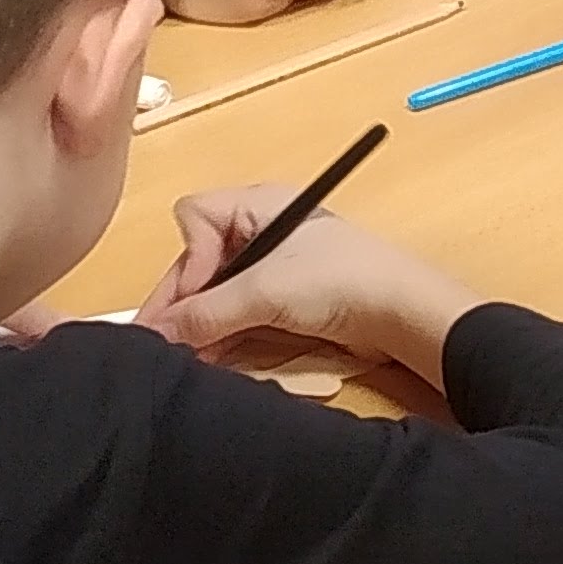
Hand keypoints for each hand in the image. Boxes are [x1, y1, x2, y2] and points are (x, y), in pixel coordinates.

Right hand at [137, 187, 483, 383]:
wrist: (402, 315)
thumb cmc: (342, 280)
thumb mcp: (266, 292)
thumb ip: (207, 313)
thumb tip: (160, 332)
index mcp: (257, 205)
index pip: (194, 218)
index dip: (188, 257)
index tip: (195, 294)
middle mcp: (260, 230)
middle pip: (199, 262)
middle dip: (185, 300)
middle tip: (168, 340)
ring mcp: (271, 268)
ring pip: (215, 293)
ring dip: (200, 323)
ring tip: (185, 356)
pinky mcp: (282, 301)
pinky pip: (236, 314)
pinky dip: (221, 335)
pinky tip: (209, 358)